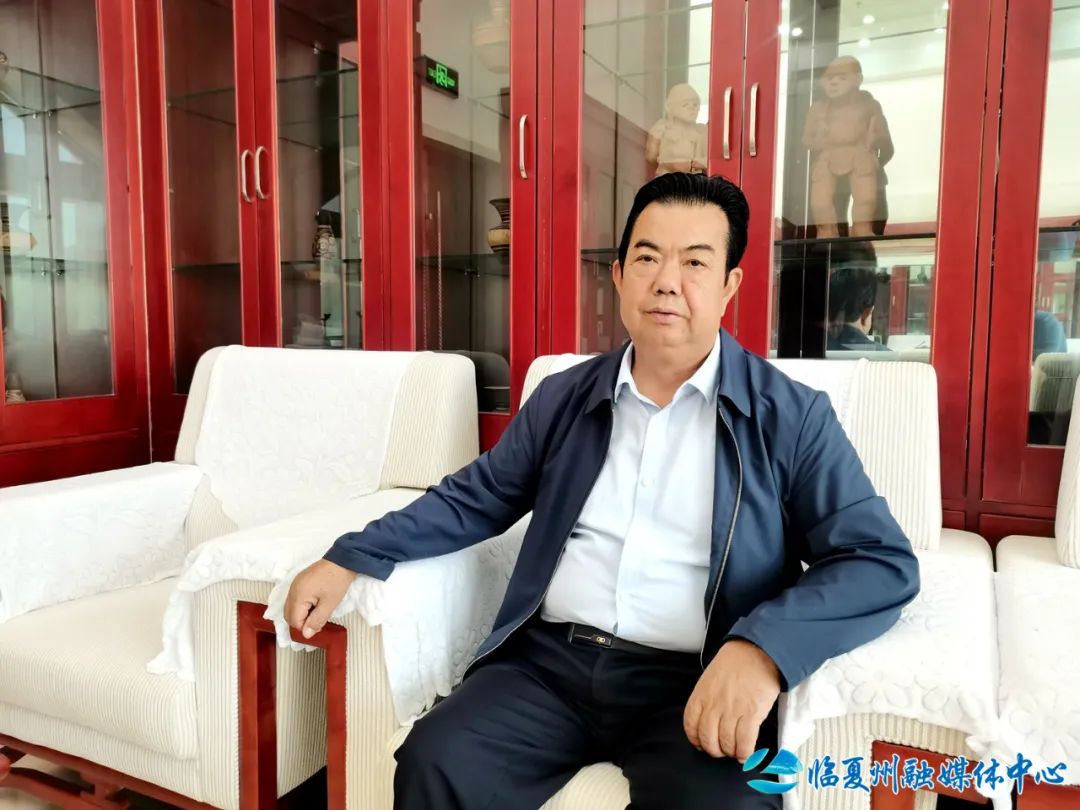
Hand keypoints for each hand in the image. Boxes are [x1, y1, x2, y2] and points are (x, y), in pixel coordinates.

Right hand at [284, 559, 355, 638]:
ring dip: (302, 614)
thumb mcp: (329, 604)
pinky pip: (295, 598)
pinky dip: (302, 605)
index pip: (293, 621)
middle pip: (288, 615)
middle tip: (318, 621)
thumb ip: (316, 620)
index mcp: (298, 596)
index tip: (319, 625)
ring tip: (319, 611)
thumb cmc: (337, 581)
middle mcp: (292, 590)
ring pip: (291, 607)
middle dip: (301, 622)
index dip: (305, 627)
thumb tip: (306, 634)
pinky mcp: (299, 581)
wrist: (342, 560)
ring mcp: (295, 584)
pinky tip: (316, 603)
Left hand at [683, 639, 780, 760]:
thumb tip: (707, 719)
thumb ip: (706, 698)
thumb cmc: (735, 662)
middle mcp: (714, 705)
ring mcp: (732, 710)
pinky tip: (745, 753)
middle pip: (708, 738)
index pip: (690, 725)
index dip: (695, 739)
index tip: (701, 744)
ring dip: (730, 752)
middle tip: (720, 751)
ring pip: (726, 743)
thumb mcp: (710, 678)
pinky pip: (744, 742)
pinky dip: (744, 752)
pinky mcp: (751, 714)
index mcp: (701, 695)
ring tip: (735, 752)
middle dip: (714, 750)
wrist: (757, 651)